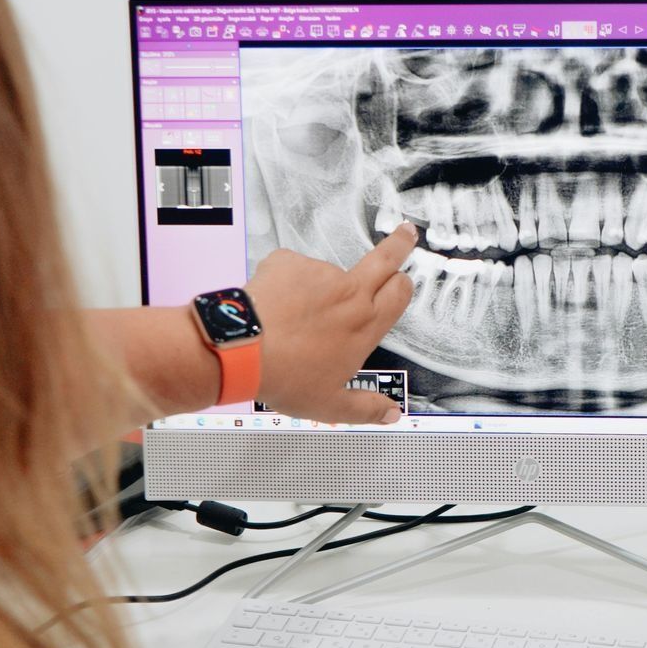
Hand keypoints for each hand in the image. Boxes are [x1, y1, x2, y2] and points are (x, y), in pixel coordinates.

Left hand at [245, 223, 416, 424]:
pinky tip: (273, 305)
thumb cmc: (285, 377)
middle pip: (385, 258)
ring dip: (316, 287)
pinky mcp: (290, 262)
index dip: (402, 284)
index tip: (403, 278)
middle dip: (400, 243)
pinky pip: (292, 268)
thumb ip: (366, 408)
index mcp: (364, 326)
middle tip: (405, 233)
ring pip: (328, 273)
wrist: (240, 352)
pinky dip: (285, 283)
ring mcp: (320, 274)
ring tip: (290, 318)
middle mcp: (349, 294)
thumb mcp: (330, 404)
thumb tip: (390, 414)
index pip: (399, 292)